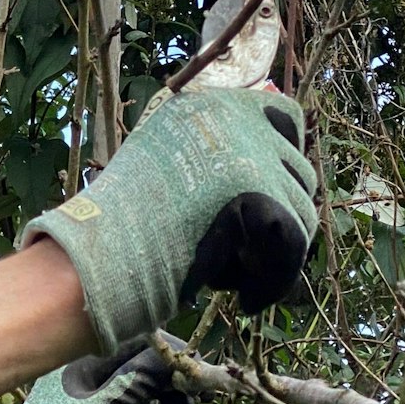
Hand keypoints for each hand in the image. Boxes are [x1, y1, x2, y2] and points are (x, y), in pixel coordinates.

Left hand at [0, 338, 196, 403]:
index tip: (199, 374)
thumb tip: (179, 356)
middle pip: (143, 364)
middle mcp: (88, 371)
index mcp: (82, 358)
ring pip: (142, 391)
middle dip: (171, 383)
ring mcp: (92, 399)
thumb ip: (141, 381)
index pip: (138, 340)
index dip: (172, 354)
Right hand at [23, 87, 317, 350]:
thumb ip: (215, 152)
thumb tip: (273, 158)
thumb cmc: (125, 220)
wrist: (104, 249)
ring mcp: (251, 155)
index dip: (286, 158)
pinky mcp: (261, 195)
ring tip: (233, 275)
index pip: (285, 115)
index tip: (273, 193)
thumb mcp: (168, 161)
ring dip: (273, 251)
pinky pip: (292, 247)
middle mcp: (236, 119)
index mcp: (212, 104)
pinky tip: (244, 299)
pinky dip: (273, 281)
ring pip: (300, 213)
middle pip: (299, 173)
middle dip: (280, 217)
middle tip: (246, 253)